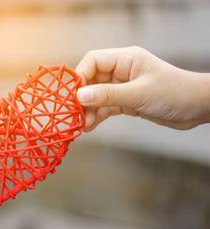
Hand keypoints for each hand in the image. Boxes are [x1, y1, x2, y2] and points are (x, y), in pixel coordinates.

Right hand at [75, 46, 209, 131]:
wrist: (197, 108)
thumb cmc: (173, 93)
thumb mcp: (139, 94)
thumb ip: (108, 95)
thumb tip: (80, 96)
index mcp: (126, 59)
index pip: (93, 61)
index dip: (80, 76)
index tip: (73, 95)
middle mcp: (122, 71)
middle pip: (92, 80)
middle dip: (83, 97)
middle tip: (75, 114)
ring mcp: (123, 86)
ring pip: (97, 96)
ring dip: (89, 110)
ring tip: (83, 125)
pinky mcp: (127, 101)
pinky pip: (106, 106)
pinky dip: (97, 116)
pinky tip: (90, 126)